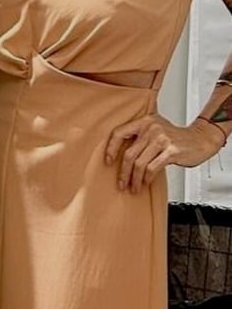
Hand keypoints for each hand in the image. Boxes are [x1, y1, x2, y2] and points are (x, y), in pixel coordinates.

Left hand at [105, 113, 223, 192]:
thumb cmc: (176, 137)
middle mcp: (151, 128)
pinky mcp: (171, 151)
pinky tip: (146, 183)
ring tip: (134, 187)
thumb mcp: (155, 129)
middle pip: (129, 154)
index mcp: (144, 121)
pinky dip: (147, 178)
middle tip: (121, 183)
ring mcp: (161, 139)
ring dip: (135, 179)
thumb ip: (140, 137)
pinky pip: (152, 168)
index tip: (108, 160)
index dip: (111, 148)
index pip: (119, 133)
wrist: (200, 139)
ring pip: (140, 163)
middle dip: (123, 172)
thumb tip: (121, 157)